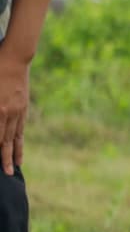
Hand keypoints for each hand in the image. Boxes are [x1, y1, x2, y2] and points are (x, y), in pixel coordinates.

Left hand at [0, 46, 30, 175]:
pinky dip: (20, 139)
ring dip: (16, 152)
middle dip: (6, 158)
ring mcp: (18, 110)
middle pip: (6, 140)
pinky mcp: (23, 106)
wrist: (14, 57)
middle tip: (8, 174)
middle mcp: (9, 113)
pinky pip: (21, 126)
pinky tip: (20, 146)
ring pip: (16, 136)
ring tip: (17, 166)